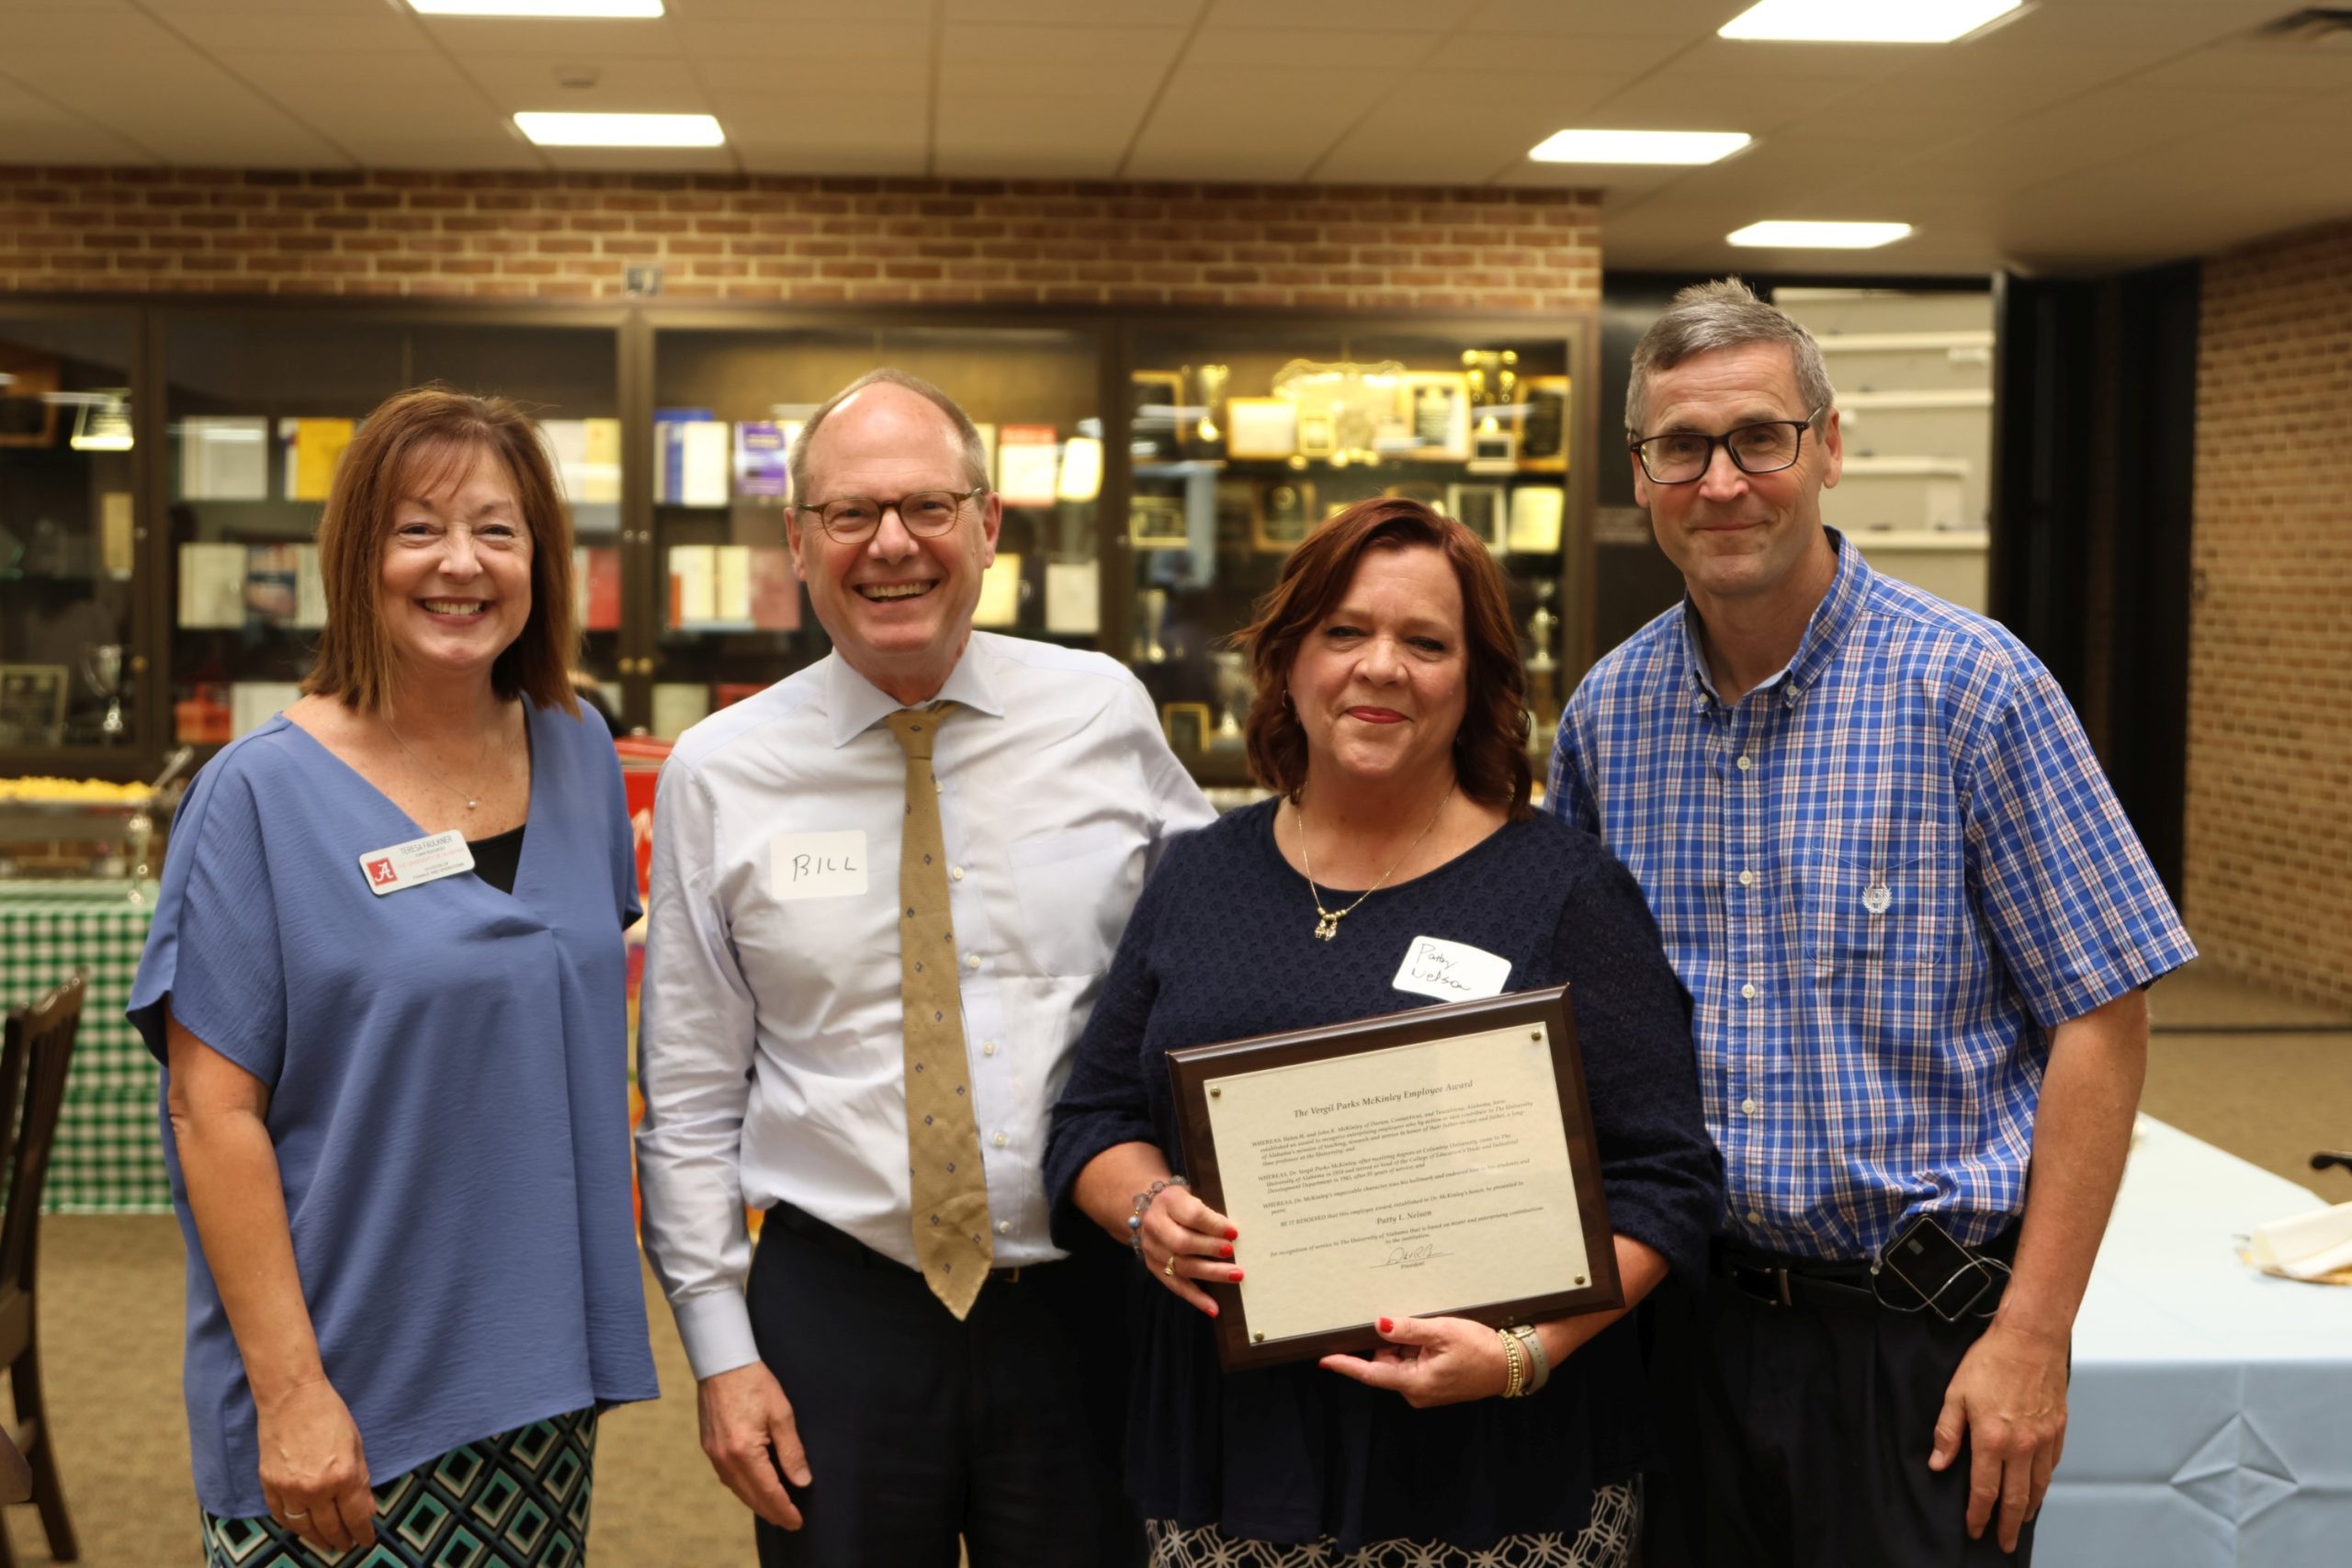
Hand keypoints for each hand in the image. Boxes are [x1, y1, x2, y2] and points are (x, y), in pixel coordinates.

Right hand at [255, 1377, 373, 1554]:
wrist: (292, 1398)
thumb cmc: (330, 1416)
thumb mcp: (357, 1446)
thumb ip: (362, 1480)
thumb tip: (367, 1510)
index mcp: (344, 1476)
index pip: (356, 1517)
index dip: (362, 1533)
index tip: (366, 1542)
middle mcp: (316, 1488)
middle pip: (330, 1527)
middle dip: (341, 1540)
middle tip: (346, 1547)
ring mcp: (289, 1489)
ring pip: (304, 1528)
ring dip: (317, 1539)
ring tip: (327, 1544)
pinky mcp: (269, 1485)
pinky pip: (282, 1516)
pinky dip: (293, 1526)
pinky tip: (302, 1529)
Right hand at [698, 1362, 811, 1529]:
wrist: (723, 1364)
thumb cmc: (755, 1383)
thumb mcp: (782, 1414)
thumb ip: (792, 1451)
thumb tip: (802, 1481)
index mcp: (744, 1451)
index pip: (768, 1491)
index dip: (784, 1509)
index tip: (797, 1521)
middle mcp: (725, 1459)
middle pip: (751, 1496)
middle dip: (771, 1512)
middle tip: (789, 1522)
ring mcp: (713, 1454)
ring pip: (737, 1489)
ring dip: (756, 1502)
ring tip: (774, 1510)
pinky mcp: (709, 1447)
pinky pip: (727, 1478)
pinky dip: (742, 1488)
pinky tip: (753, 1488)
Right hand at [1139, 1185, 1238, 1316]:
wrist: (1150, 1208)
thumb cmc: (1182, 1202)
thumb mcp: (1193, 1194)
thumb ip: (1210, 1210)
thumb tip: (1236, 1233)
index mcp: (1168, 1200)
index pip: (1192, 1214)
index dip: (1214, 1224)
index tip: (1234, 1232)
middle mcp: (1155, 1225)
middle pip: (1182, 1242)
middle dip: (1210, 1249)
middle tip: (1232, 1253)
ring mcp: (1152, 1249)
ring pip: (1181, 1266)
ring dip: (1210, 1273)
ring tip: (1235, 1276)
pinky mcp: (1154, 1267)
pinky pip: (1176, 1285)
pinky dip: (1196, 1298)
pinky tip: (1213, 1308)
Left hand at [1318, 1315, 1509, 1407]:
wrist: (1512, 1364)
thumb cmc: (1480, 1349)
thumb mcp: (1442, 1331)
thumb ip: (1408, 1330)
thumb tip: (1379, 1325)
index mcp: (1415, 1383)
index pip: (1371, 1374)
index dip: (1346, 1365)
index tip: (1324, 1359)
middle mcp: (1416, 1392)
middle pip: (1386, 1362)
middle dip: (1394, 1341)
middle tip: (1421, 1328)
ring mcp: (1425, 1390)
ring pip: (1400, 1361)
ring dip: (1409, 1344)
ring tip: (1437, 1335)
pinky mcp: (1434, 1385)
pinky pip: (1414, 1363)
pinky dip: (1420, 1349)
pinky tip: (1439, 1341)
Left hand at [1929, 1318, 2069, 1552]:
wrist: (2030, 1339)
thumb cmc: (1990, 1361)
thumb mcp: (1956, 1394)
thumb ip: (1947, 1432)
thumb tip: (1939, 1464)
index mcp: (1992, 1439)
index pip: (1985, 1489)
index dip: (1979, 1514)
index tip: (1975, 1528)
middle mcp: (2021, 1445)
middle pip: (2016, 1497)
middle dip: (2008, 1524)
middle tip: (2003, 1543)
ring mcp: (2043, 1439)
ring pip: (2038, 1485)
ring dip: (2028, 1508)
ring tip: (2020, 1522)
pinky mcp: (2058, 1429)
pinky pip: (2051, 1465)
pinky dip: (2044, 1482)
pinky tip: (2038, 1488)